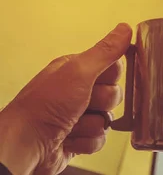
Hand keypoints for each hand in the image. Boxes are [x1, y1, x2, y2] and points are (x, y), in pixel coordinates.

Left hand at [0, 23, 131, 174]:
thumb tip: (125, 28)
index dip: (111, 77)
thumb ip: (105, 52)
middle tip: (82, 104)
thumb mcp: (79, 71)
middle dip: (102, 104)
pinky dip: (86, 142)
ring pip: (108, 120)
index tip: (97, 81)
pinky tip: (70, 139)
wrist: (26, 145)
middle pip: (115, 96)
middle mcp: (78, 91)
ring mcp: (78, 115)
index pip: (114, 68)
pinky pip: (100, 140)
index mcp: (77, 70)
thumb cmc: (46, 105)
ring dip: (92, 125)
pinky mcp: (79, 137)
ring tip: (71, 124)